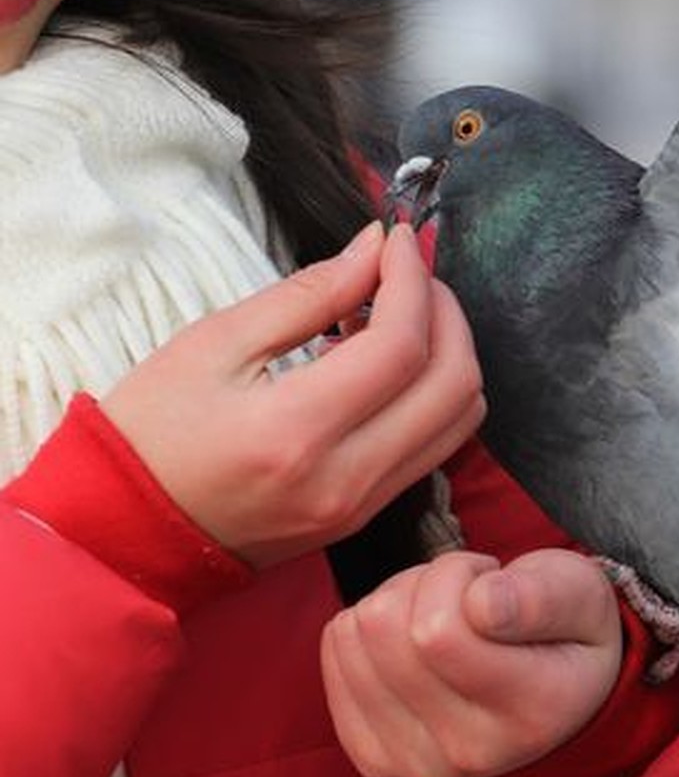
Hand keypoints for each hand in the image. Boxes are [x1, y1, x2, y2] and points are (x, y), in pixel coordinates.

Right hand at [101, 222, 484, 566]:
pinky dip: (432, 393)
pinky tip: (384, 364)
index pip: (402, 345)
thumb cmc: (151, 432)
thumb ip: (307, 294)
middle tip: (406, 274)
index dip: (413, 280)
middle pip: (454, 384)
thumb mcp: (214, 344)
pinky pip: (435, 446)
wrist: (122, 537)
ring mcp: (361, 507)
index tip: (396, 239)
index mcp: (296, 433)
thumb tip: (375, 248)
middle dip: (445, 312)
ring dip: (447, 352)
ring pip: (459, 418)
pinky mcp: (364, 516)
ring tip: (396, 315)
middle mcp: (345, 481)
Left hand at [320, 548, 621, 776]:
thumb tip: (482, 605)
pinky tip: (414, 634)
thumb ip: (540, 596)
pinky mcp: (375, 754)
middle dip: (426, 583)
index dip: (457, 576)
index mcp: (529, 712)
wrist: (558, 690)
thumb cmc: (568, 627)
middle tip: (468, 593)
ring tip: (447, 611)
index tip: (491, 580)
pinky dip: (370, 625)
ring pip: (357, 634)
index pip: (437, 632)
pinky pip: (336, 652)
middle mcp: (467, 753)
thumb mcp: (580, 593)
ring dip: (399, 600)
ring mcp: (413, 764)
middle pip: (386, 630)